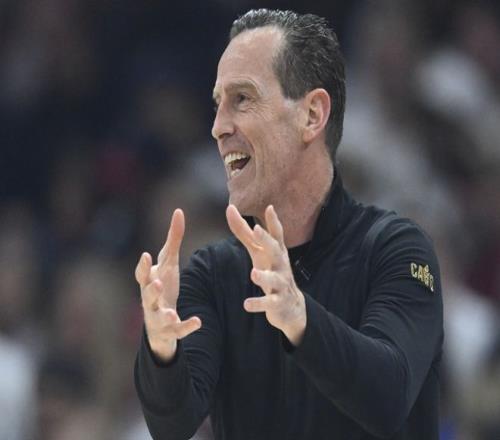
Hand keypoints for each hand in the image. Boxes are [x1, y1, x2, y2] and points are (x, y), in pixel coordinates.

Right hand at [135, 209, 200, 361]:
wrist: (160, 321)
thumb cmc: (163, 285)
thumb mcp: (169, 262)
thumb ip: (173, 238)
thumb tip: (179, 211)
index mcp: (149, 281)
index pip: (142, 274)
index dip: (143, 266)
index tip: (146, 256)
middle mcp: (150, 299)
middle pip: (147, 294)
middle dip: (150, 289)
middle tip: (156, 283)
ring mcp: (158, 316)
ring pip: (158, 315)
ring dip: (164, 313)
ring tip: (171, 313)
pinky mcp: (170, 330)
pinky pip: (177, 330)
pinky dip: (186, 326)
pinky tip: (198, 322)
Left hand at [226, 205, 305, 345]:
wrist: (291, 306)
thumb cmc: (272, 270)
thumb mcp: (258, 251)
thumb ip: (243, 232)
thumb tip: (229, 208)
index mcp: (277, 252)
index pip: (276, 234)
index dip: (273, 222)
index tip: (269, 208)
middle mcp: (281, 265)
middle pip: (275, 250)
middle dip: (266, 240)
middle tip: (256, 229)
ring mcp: (281, 284)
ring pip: (274, 279)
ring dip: (264, 277)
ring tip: (254, 273)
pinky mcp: (277, 302)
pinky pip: (269, 302)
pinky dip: (258, 303)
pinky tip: (246, 304)